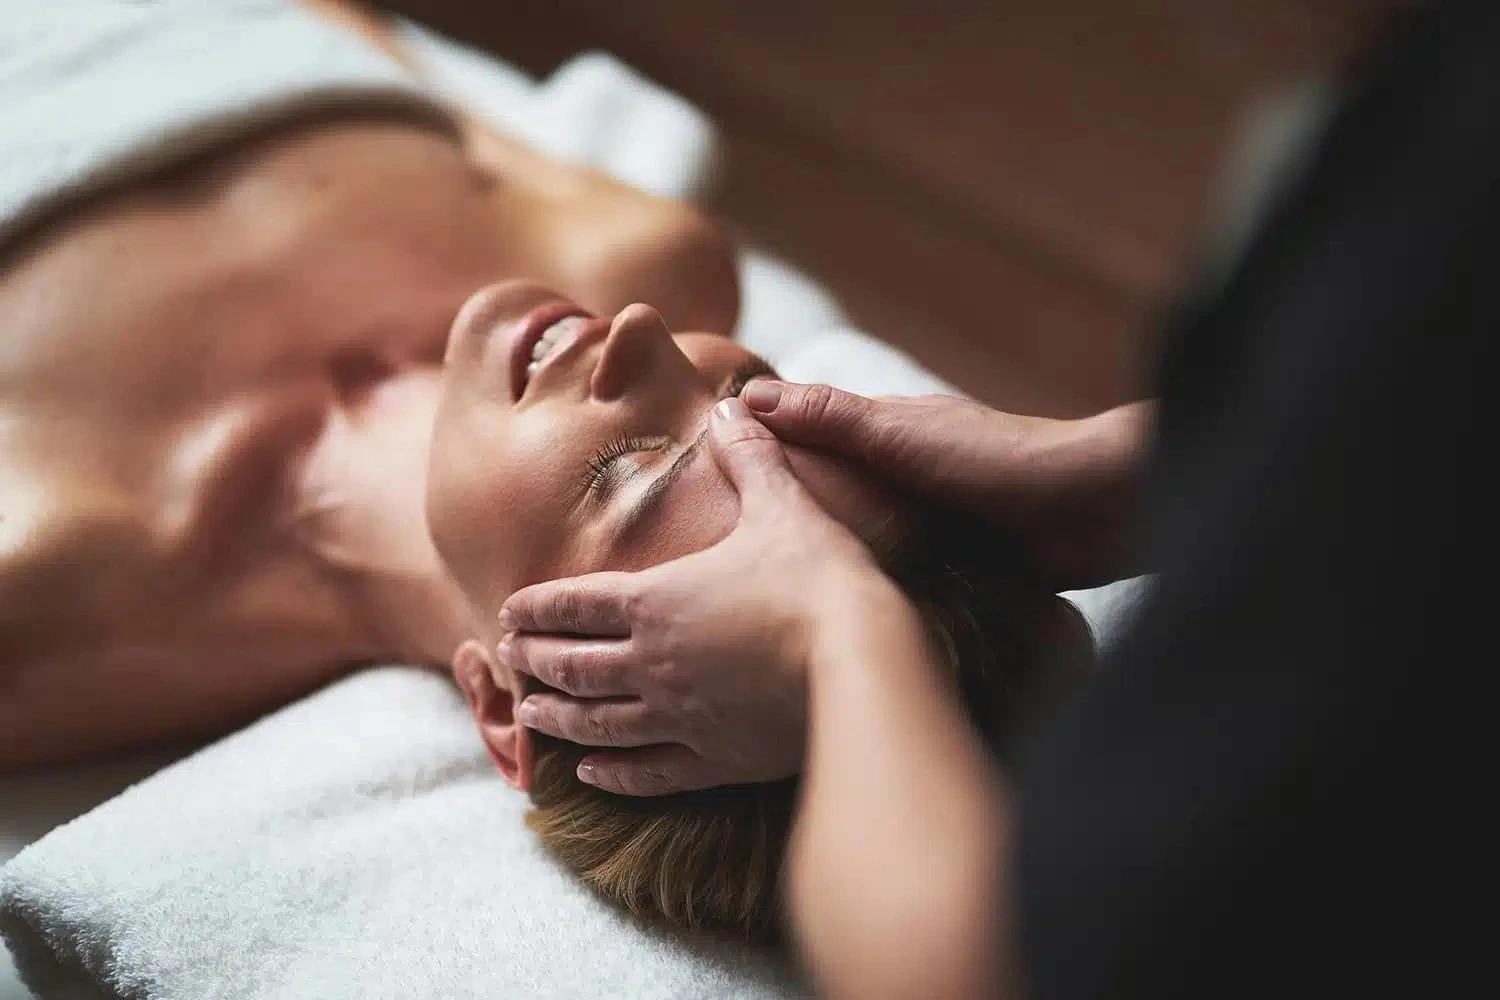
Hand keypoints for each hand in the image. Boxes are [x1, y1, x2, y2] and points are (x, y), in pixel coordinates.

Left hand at [495, 397, 892, 795]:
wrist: (861, 660)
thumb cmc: (818, 577)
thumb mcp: (782, 503)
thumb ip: (749, 456)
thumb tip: (732, 406)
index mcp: (655, 600)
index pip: (573, 604)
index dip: (536, 607)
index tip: (507, 611)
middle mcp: (651, 663)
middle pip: (571, 664)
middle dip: (534, 659)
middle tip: (508, 658)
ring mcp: (677, 718)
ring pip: (595, 724)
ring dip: (555, 719)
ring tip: (530, 717)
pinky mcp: (713, 761)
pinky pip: (645, 774)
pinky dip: (611, 775)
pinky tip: (592, 775)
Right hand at [739, 381, 1152, 589]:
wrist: (1094, 510)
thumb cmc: (998, 460)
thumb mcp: (899, 433)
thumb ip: (829, 417)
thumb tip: (745, 396)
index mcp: (885, 435)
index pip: (805, 437)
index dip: (756, 452)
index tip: (697, 485)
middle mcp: (900, 477)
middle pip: (827, 493)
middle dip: (783, 518)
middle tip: (722, 562)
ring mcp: (926, 524)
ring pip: (858, 539)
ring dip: (824, 559)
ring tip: (764, 601)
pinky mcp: (951, 568)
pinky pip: (894, 576)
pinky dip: (866, 587)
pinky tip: (834, 617)